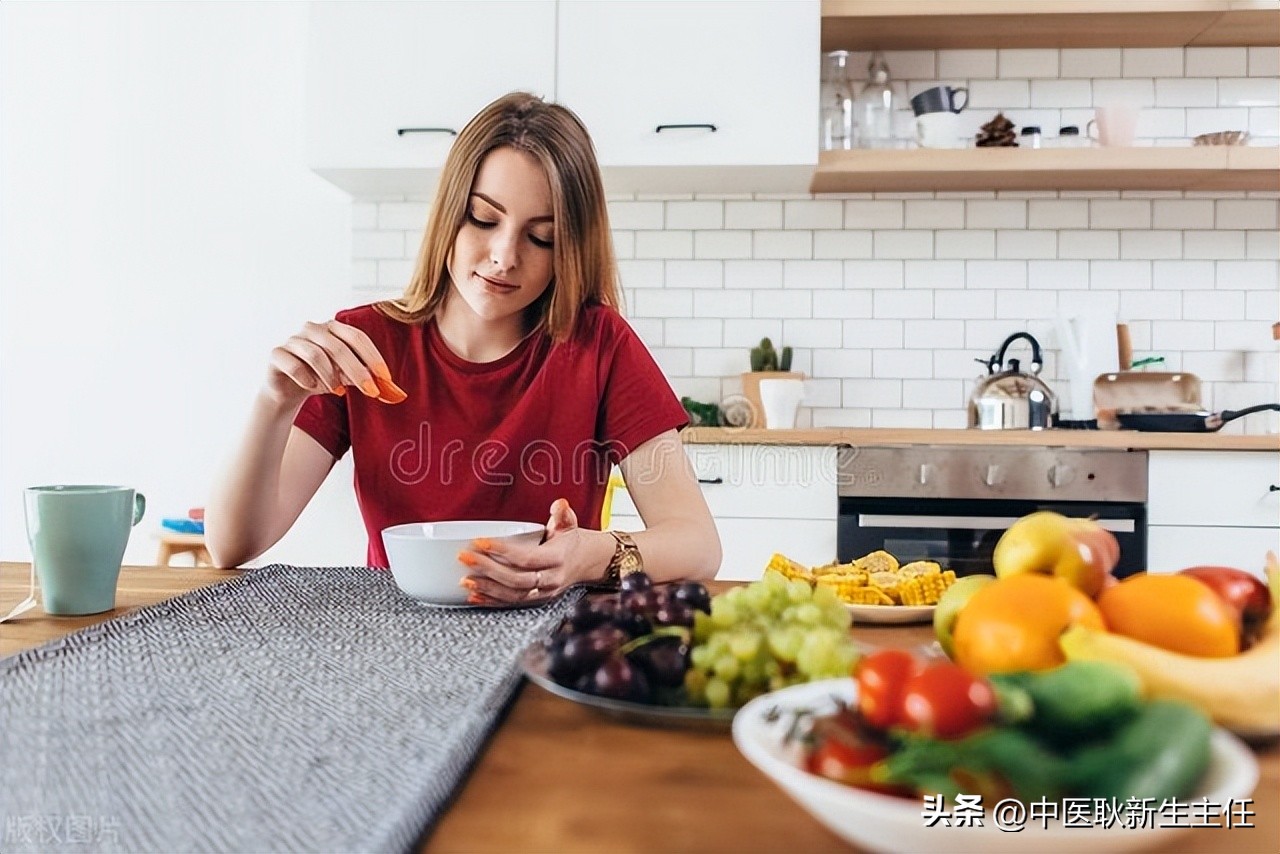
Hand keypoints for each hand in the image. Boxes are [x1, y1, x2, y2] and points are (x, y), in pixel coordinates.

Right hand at [264, 319, 404, 406]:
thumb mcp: (344, 377)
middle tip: (370, 390)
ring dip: (331, 376)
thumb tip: (386, 386)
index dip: (372, 356)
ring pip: (316, 354)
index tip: (385, 377)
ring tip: (339, 392)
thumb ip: (362, 376)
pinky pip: (294, 365)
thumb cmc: (320, 378)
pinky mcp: (277, 354)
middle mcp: (312, 329)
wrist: (287, 390)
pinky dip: (307, 378)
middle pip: (339, 347)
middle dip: (357, 371)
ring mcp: (293, 340)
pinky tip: (312, 387)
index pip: (356, 337)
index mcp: (332, 328)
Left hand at [460, 499, 599, 604]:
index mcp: (558, 559)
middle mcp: (551, 579)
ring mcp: (543, 593)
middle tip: (466, 558)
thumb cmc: (571, 541)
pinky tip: (474, 595)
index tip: (481, 542)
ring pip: (512, 595)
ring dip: (487, 588)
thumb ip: (562, 513)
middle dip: (488, 570)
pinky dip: (491, 601)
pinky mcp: (535, 600)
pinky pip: (511, 603)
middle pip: (516, 579)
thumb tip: (559, 504)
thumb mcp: (569, 524)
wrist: (585, 561)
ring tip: (465, 579)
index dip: (503, 552)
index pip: (527, 558)